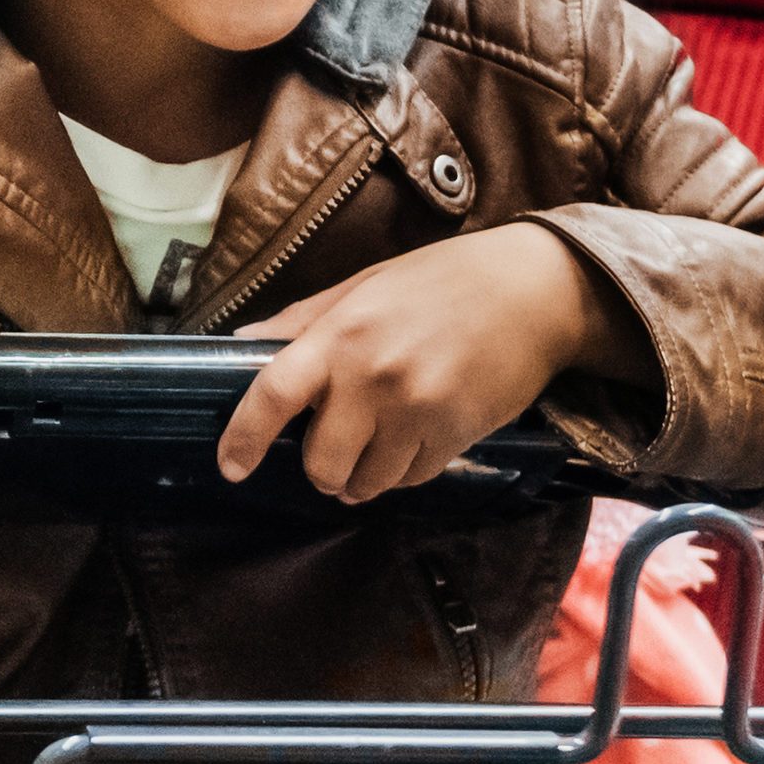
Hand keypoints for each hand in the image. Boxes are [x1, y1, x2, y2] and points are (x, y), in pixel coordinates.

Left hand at [219, 222, 624, 501]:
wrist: (533, 293)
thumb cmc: (444, 281)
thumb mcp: (365, 285)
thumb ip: (303, 321)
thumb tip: (242, 345)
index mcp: (342, 334)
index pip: (274, 395)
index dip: (243, 437)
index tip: (230, 467)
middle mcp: (373, 378)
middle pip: (320, 463)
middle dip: (319, 469)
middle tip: (330, 451)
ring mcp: (416, 412)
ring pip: (366, 483)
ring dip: (362, 477)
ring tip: (375, 446)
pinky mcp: (453, 436)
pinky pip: (410, 480)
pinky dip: (402, 471)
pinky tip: (413, 440)